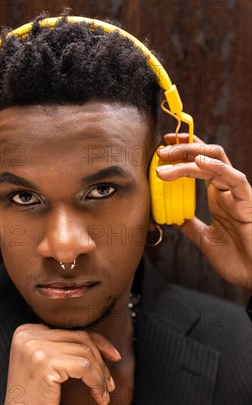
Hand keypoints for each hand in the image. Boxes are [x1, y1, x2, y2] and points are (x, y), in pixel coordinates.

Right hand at [0, 324, 119, 404]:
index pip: (71, 329)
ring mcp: (35, 347)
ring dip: (101, 374)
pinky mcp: (44, 363)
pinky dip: (97, 382)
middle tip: (110, 383)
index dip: (97, 342)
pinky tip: (98, 396)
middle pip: (80, 338)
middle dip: (101, 360)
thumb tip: (100, 342)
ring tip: (104, 392)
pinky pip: (85, 366)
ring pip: (86, 352)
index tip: (113, 357)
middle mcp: (28, 334)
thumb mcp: (46, 366)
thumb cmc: (34, 402)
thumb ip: (63, 348)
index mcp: (26, 331)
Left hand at [156, 134, 251, 290]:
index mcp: (218, 197)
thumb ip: (189, 225)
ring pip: (216, 161)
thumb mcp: (204, 239)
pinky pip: (234, 178)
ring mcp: (238, 194)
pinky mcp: (247, 202)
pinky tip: (198, 162)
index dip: (184, 152)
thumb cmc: (236, 259)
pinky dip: (216, 168)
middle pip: (206, 156)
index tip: (163, 146)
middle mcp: (227, 190)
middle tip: (161, 151)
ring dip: (190, 156)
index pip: (200, 165)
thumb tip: (170, 216)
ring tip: (167, 157)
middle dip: (182, 149)